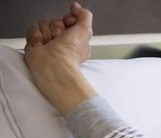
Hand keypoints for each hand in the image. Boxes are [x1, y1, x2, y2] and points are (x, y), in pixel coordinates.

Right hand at [23, 2, 96, 116]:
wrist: (53, 64)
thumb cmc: (70, 53)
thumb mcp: (85, 30)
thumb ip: (84, 15)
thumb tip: (76, 6)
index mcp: (75, 39)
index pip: (68, 19)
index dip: (68, 21)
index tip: (70, 26)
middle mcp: (62, 41)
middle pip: (55, 21)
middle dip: (57, 28)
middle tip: (59, 39)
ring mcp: (48, 42)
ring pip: (43, 23)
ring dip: (47, 33)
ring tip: (50, 44)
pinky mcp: (35, 44)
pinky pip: (32, 28)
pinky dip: (36, 36)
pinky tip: (41, 45)